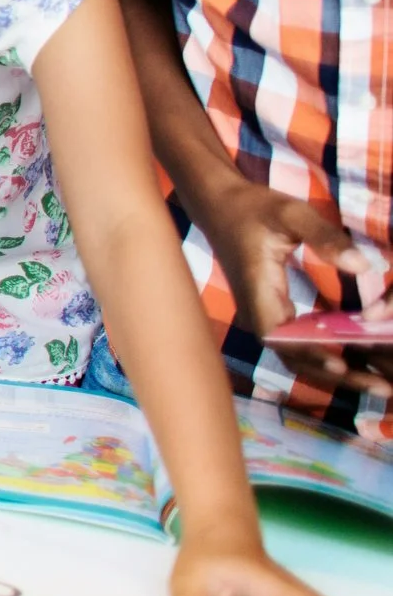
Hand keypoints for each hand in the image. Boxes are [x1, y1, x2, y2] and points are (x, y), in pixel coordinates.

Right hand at [204, 178, 392, 395]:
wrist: (219, 207)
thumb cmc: (254, 208)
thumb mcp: (292, 214)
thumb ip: (327, 238)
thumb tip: (364, 265)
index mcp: (257, 291)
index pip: (281, 336)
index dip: (310, 354)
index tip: (342, 365)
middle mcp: (257, 312)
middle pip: (295, 358)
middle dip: (338, 376)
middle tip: (383, 389)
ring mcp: (264, 316)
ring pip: (299, 356)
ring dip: (338, 372)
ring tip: (379, 383)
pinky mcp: (272, 314)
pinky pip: (301, 344)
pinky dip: (330, 356)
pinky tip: (360, 361)